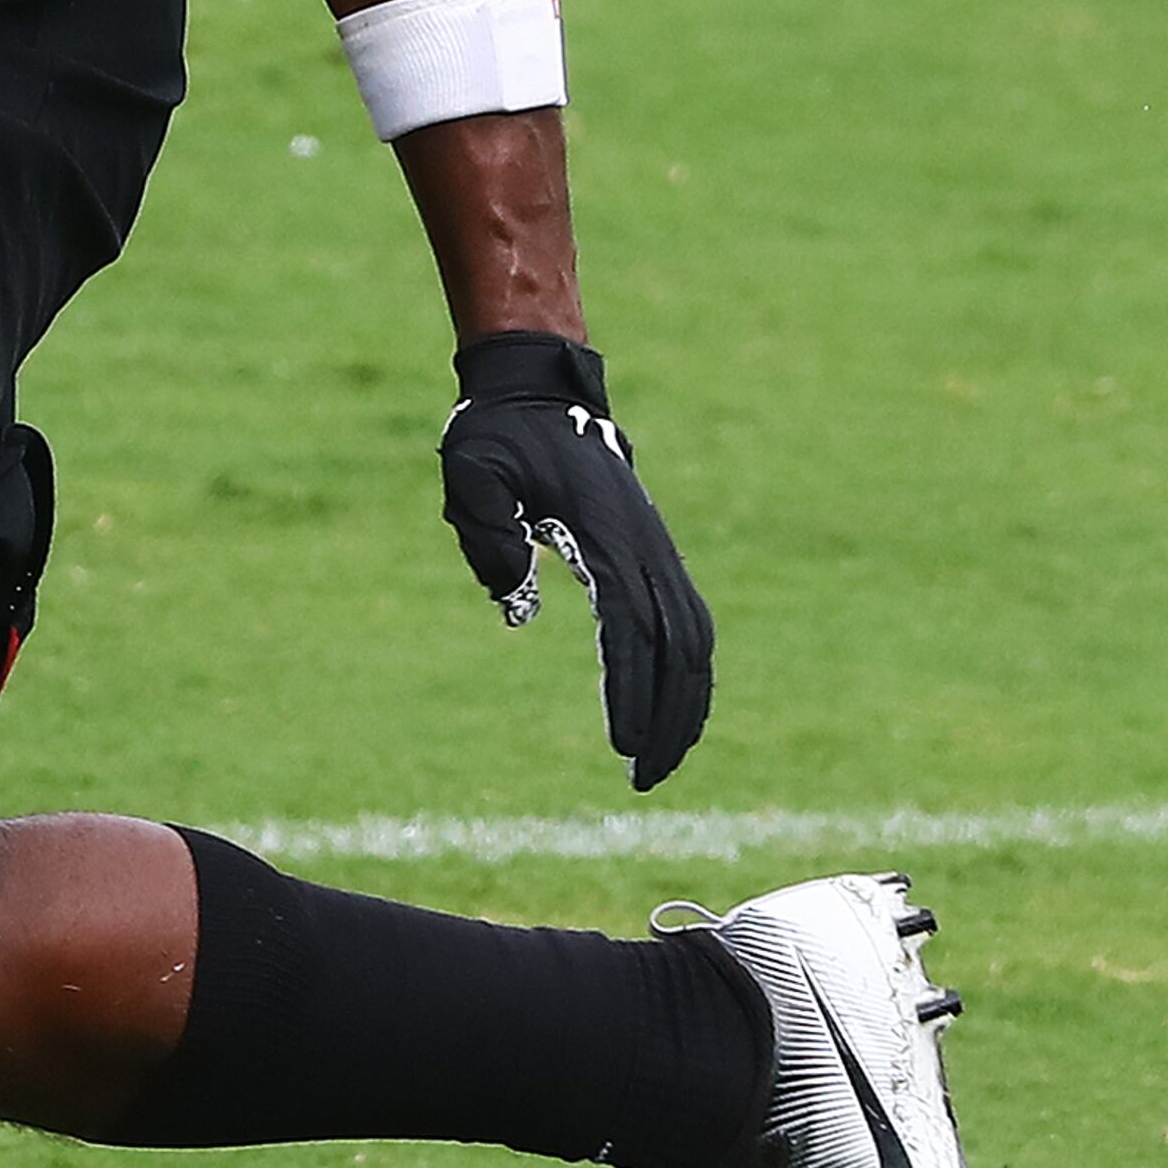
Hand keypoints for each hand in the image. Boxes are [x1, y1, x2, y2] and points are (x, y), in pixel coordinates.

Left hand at [438, 333, 711, 791]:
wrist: (536, 390)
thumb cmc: (496, 436)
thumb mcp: (471, 471)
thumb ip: (486, 532)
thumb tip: (515, 605)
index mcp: (606, 534)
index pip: (633, 630)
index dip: (633, 691)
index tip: (623, 748)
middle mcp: (644, 545)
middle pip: (681, 647)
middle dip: (670, 718)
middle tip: (644, 778)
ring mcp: (656, 547)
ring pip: (696, 638)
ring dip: (688, 702)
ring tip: (662, 760)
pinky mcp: (652, 550)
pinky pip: (688, 620)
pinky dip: (690, 669)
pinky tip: (674, 707)